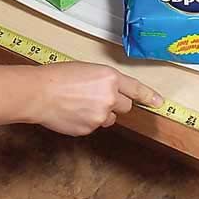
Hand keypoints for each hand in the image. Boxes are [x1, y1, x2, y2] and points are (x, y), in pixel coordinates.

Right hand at [30, 63, 161, 135]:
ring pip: (109, 118)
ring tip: (79, 104)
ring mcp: (100, 116)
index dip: (148, 96)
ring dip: (101, 113)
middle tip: (97, 97)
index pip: (135, 89)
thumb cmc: (58, 76)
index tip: (159, 102)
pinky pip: (95, 126)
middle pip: (125, 106)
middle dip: (116, 103)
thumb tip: (110, 93)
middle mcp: (109, 97)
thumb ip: (104, 81)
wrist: (40, 93)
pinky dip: (87, 121)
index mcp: (109, 78)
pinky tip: (73, 112)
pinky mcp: (89, 129)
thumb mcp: (87, 70)